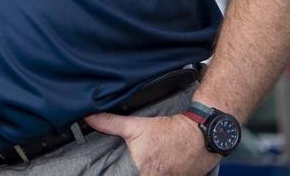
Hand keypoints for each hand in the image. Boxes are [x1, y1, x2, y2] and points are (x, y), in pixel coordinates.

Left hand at [83, 112, 220, 175]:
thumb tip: (89, 118)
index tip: (116, 172)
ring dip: (145, 172)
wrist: (200, 135)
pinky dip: (160, 174)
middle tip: (135, 164)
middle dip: (132, 172)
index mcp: (143, 171)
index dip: (123, 174)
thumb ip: (111, 123)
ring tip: (146, 165)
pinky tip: (160, 168)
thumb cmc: (169, 131)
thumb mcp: (137, 126)